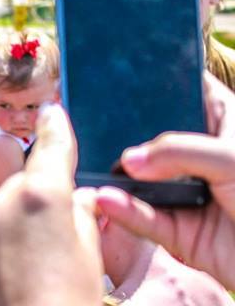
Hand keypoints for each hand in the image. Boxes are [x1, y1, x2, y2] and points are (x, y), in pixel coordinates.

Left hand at [0, 104, 104, 305]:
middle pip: (15, 181)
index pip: (51, 145)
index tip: (51, 111)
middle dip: (20, 176)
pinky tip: (9, 290)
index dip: (54, 127)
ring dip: (6, 229)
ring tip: (31, 270)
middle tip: (17, 168)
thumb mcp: (91, 260)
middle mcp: (1, 206)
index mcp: (43, 194)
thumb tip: (76, 203)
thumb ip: (82, 221)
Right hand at [96, 73, 234, 290]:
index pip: (187, 94)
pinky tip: (106, 198)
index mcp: (223, 125)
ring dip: (116, 179)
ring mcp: (186, 195)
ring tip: (88, 168)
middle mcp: (199, 157)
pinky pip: (143, 219)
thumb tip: (128, 160)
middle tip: (85, 123)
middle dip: (121, 134)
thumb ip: (178, 152)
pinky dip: (124, 210)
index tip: (120, 74)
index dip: (158, 82)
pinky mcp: (177, 231)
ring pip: (141, 182)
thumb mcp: (231, 158)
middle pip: (152, 139)